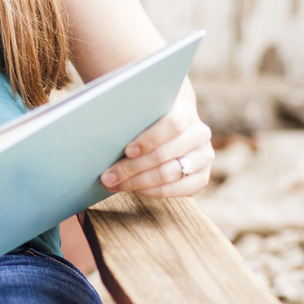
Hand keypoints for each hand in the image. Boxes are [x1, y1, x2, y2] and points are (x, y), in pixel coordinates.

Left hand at [99, 79, 212, 196]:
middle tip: (107, 176)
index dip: (149, 139)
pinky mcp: (202, 177)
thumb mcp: (140, 113)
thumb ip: (129, 117)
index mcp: (186, 112)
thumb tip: (99, 127)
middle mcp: (200, 134)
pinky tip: (133, 189)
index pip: (172, 124)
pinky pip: (179, 190)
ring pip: (170, 173)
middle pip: (165, 154)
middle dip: (132, 167)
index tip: (126, 150)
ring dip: (138, 182)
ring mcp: (204, 157)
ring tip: (114, 184)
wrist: (169, 128)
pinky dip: (153, 191)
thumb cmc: (145, 120)